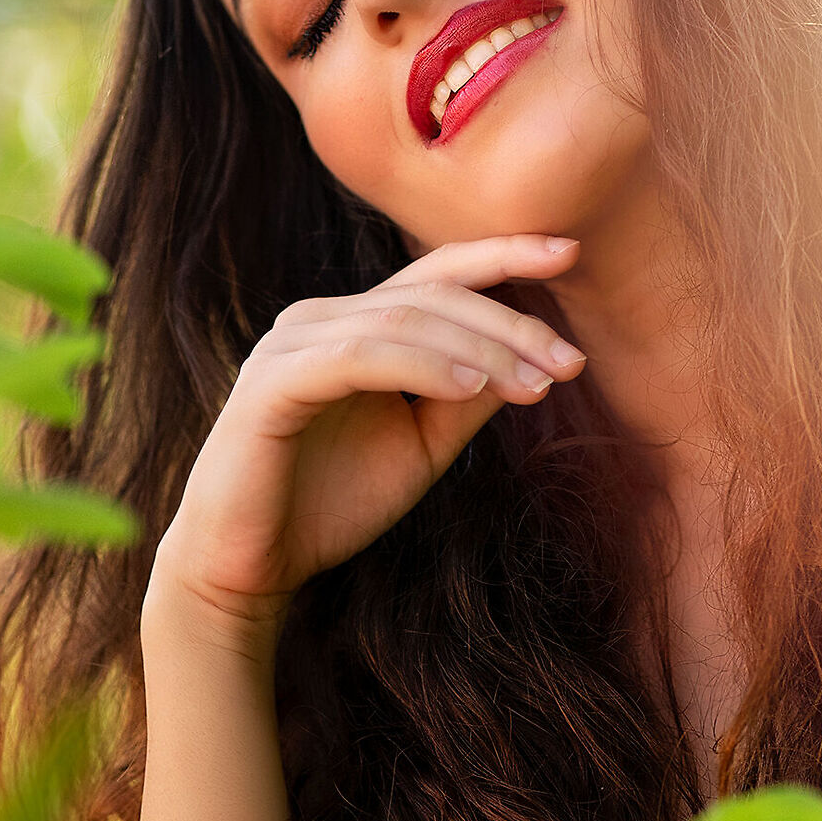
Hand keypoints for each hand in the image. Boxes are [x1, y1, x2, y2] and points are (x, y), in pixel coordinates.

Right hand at [144, 236, 583, 649]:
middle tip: (569, 362)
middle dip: (509, 324)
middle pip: (431, 293)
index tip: (572, 253)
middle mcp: (320, 319)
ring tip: (534, 383)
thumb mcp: (421, 446)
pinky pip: (359, 359)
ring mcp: (291, 345)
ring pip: (402, 321)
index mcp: (353, 324)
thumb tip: (536, 360)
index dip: (503, 255)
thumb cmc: (331, 506)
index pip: (437, 274)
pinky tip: (472, 390)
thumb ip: (466, 398)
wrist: (250, 567)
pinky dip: (421, 367)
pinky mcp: (272, 384)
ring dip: (478, 350)